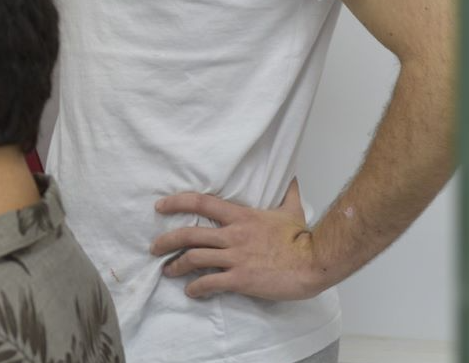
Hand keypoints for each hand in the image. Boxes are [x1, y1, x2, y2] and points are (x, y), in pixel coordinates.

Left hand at [149, 179, 328, 301]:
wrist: (314, 262)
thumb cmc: (302, 238)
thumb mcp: (292, 210)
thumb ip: (287, 193)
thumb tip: (291, 178)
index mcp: (241, 217)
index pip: (201, 203)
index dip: (176, 202)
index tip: (160, 206)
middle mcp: (233, 235)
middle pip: (189, 234)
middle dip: (166, 241)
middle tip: (155, 247)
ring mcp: (235, 257)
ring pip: (194, 259)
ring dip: (176, 266)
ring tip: (168, 272)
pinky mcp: (240, 279)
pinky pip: (210, 283)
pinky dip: (196, 288)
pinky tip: (191, 291)